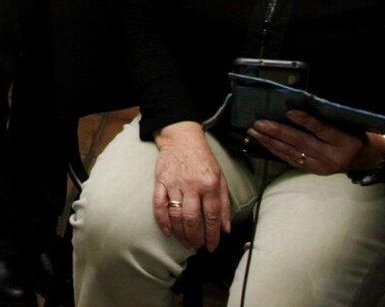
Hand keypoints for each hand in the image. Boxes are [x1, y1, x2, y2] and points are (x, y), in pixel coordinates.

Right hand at [152, 121, 231, 251]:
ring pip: (176, 215)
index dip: (212, 235)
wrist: (181, 137)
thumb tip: (225, 228)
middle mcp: (192, 185)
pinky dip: (162, 220)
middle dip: (195, 237)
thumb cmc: (203, 159)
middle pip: (192, 219)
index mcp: (210, 184)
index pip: (212, 216)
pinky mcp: (160, 181)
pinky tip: (167, 231)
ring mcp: (174, 183)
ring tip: (186, 242)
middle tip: (197, 246)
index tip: (212, 246)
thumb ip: (224, 203)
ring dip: (181, 233)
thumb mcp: (220, 178)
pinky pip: (159, 204)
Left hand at [248, 109, 368, 174]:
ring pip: (292, 153)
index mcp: (345, 142)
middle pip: (302, 143)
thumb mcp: (347, 124)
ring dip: (271, 142)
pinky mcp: (314, 171)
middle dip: (278, 132)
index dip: (306, 121)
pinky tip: (265, 143)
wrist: (364, 158)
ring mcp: (322, 167)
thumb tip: (297, 106)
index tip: (289, 111)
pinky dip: (277, 151)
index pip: (323, 130)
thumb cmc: (354, 134)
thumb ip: (326, 119)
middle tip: (259, 124)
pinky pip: (292, 160)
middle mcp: (332, 157)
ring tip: (255, 132)